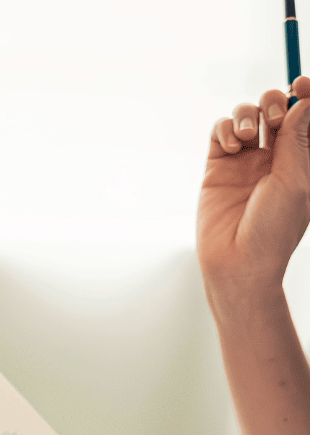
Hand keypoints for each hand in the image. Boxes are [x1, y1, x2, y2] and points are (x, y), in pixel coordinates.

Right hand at [197, 78, 309, 296]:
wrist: (238, 263)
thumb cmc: (274, 231)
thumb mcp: (296, 179)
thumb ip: (298, 136)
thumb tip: (302, 99)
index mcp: (300, 160)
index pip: (305, 114)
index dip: (306, 94)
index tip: (302, 85)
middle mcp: (274, 157)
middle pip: (276, 107)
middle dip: (274, 102)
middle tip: (273, 122)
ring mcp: (245, 161)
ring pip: (247, 114)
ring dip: (247, 113)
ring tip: (245, 135)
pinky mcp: (218, 167)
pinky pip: (220, 130)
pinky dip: (224, 128)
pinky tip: (230, 145)